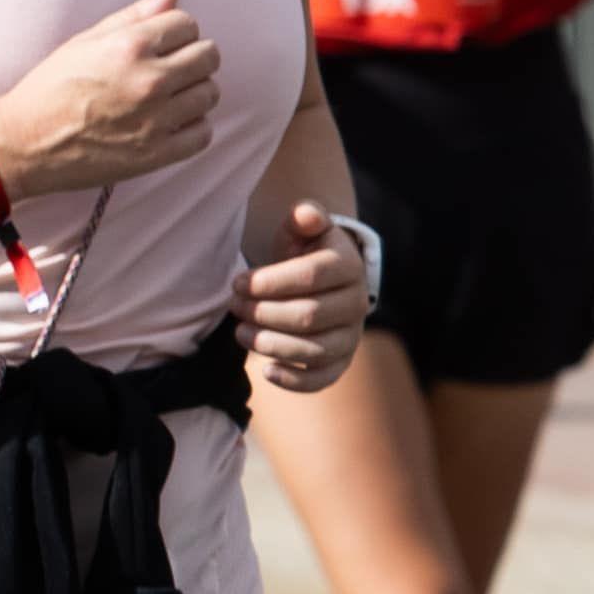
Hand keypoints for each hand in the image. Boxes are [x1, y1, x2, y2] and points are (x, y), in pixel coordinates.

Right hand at [0, 0, 219, 195]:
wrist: (27, 141)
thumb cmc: (52, 87)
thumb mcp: (87, 40)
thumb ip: (134, 15)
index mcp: (131, 46)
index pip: (187, 23)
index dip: (177, 30)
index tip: (165, 42)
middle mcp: (149, 79)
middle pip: (208, 56)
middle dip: (194, 56)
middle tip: (173, 66)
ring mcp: (156, 119)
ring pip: (210, 93)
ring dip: (196, 90)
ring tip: (171, 95)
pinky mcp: (158, 153)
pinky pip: (203, 133)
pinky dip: (194, 125)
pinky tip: (173, 121)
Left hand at [234, 205, 369, 396]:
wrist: (324, 283)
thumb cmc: (305, 252)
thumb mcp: (303, 230)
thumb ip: (303, 217)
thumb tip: (305, 213)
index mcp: (349, 265)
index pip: (310, 276)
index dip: (269, 282)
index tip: (238, 283)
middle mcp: (358, 303)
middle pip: (308, 316)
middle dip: (263, 314)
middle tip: (235, 307)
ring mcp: (352, 336)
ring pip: (312, 350)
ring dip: (270, 344)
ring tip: (241, 333)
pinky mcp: (342, 362)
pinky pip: (322, 379)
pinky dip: (292, 381)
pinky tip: (265, 370)